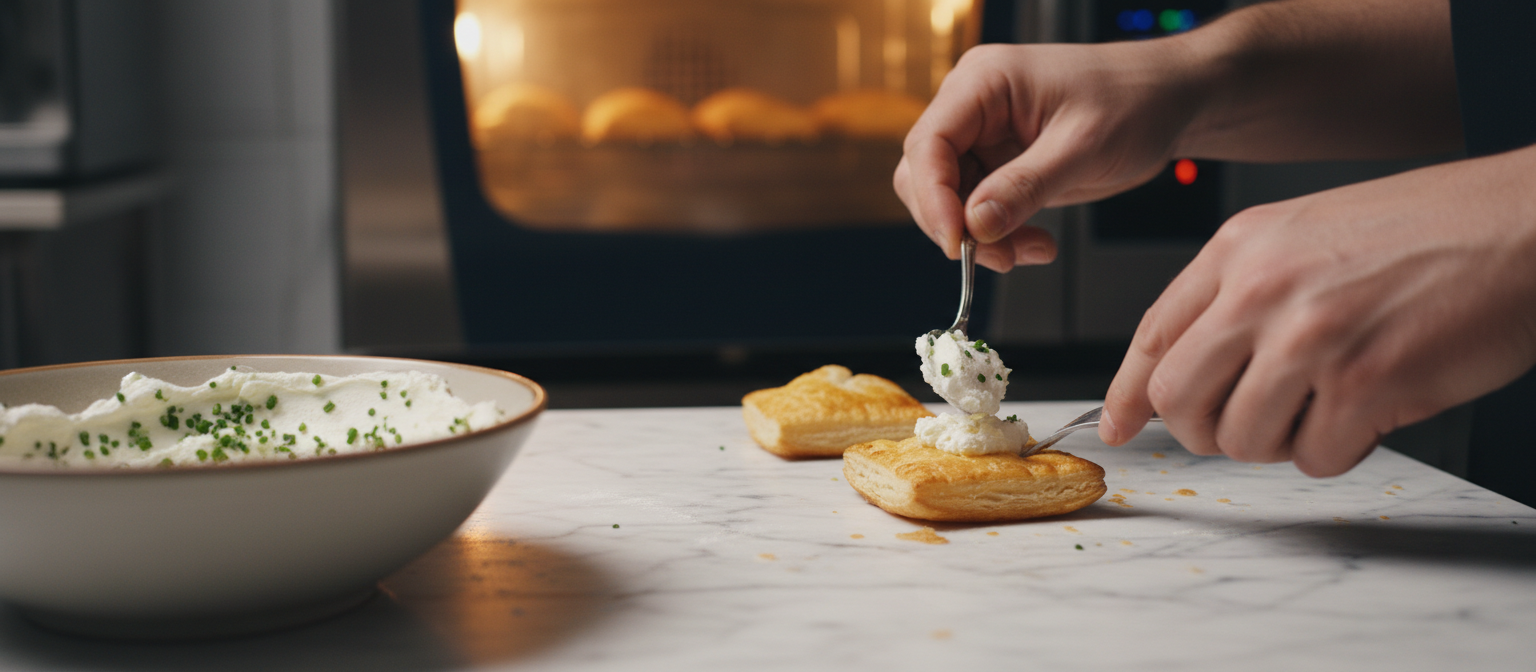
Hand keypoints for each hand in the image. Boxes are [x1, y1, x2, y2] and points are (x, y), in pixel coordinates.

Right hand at [894, 40, 1208, 271]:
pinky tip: (1033, 243)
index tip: (958, 243)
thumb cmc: (1136, 100)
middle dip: (956, 224)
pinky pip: (975, 209)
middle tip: (999, 256)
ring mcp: (983, 136)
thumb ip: (1025, 186)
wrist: (1170, 100)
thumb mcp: (1084, 147)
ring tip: (1031, 250)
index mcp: (983, 82)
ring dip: (980, 237)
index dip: (932, 197)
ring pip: (947, 200)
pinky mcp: (999, 164)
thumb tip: (974, 226)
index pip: (928, 143)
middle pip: (925, 175)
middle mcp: (973, 106)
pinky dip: (997, 235)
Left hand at [1099, 146, 1535, 475]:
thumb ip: (1241, 291)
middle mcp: (1262, 289)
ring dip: (1281, 440)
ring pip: (1242, 439)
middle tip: (1243, 426)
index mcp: (1239, 249)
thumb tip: (1192, 364)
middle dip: (1204, 430)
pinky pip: (1316, 457)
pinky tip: (1372, 410)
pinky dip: (1341, 450)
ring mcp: (1310, 337)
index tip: (1118, 427)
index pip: (1153, 335)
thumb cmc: (1427, 229)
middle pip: (1179, 398)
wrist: (1523, 222)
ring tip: (1328, 404)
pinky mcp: (1364, 383)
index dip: (1126, 393)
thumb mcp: (1304, 234)